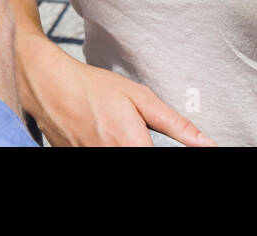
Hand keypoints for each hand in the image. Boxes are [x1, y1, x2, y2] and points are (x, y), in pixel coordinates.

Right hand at [20, 38, 215, 146]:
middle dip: (142, 148)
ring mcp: (88, 162)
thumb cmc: (94, 88)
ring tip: (117, 133)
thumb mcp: (140, 98)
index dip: (167, 155)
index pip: (159, 160)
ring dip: (123, 148)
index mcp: (130, 146)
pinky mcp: (74, 162)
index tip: (155, 142)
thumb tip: (207, 144)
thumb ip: (176, 125)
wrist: (49, 85)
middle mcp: (108, 158)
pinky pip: (99, 161)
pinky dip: (105, 148)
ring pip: (119, 170)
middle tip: (136, 135)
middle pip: (138, 164)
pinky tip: (103, 136)